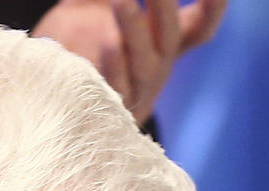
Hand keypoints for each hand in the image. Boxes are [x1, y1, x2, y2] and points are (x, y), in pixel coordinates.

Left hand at [33, 0, 228, 123]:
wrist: (55, 90)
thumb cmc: (81, 38)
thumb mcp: (99, 6)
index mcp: (164, 40)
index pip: (200, 26)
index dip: (213, 7)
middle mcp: (156, 66)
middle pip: (169, 35)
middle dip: (163, 5)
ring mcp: (134, 88)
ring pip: (142, 63)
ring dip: (134, 30)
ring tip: (121, 1)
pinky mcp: (108, 103)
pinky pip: (116, 88)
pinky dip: (114, 67)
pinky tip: (108, 43)